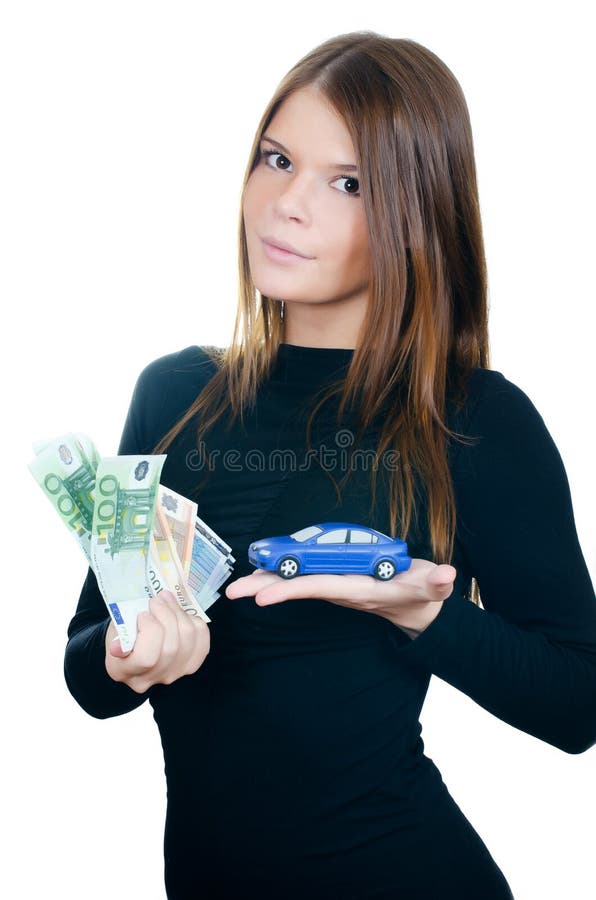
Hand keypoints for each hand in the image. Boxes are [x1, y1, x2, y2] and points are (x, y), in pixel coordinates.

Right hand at [105, 591, 209, 692]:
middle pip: (171, 648)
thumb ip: (118, 633)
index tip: (143, 614)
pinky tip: (181, 614)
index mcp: (122, 670)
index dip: (150, 631)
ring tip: (168, 600)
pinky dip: (194, 622)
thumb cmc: (121, 632)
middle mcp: (148, 679)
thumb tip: (118, 648)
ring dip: (180, 614)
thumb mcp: (114, 627)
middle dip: (167, 615)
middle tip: (158, 599)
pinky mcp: (189, 665)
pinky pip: (202, 640)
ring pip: (188, 641)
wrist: (132, 642)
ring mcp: (171, 674)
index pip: (146, 658)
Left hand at [225, 559, 455, 632]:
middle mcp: (340, 589)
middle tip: (233, 592)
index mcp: (356, 588)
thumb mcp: (433, 588)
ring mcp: (335, 586)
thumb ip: (438, 582)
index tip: (263, 597)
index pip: (317, 588)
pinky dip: (282, 575)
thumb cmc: (422, 594)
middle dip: (265, 588)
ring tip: (239, 584)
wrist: (419, 611)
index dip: (290, 590)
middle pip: (296, 587)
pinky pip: (303, 578)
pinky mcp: (335, 581)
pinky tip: (264, 572)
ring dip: (267, 582)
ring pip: (296, 583)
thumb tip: (446, 576)